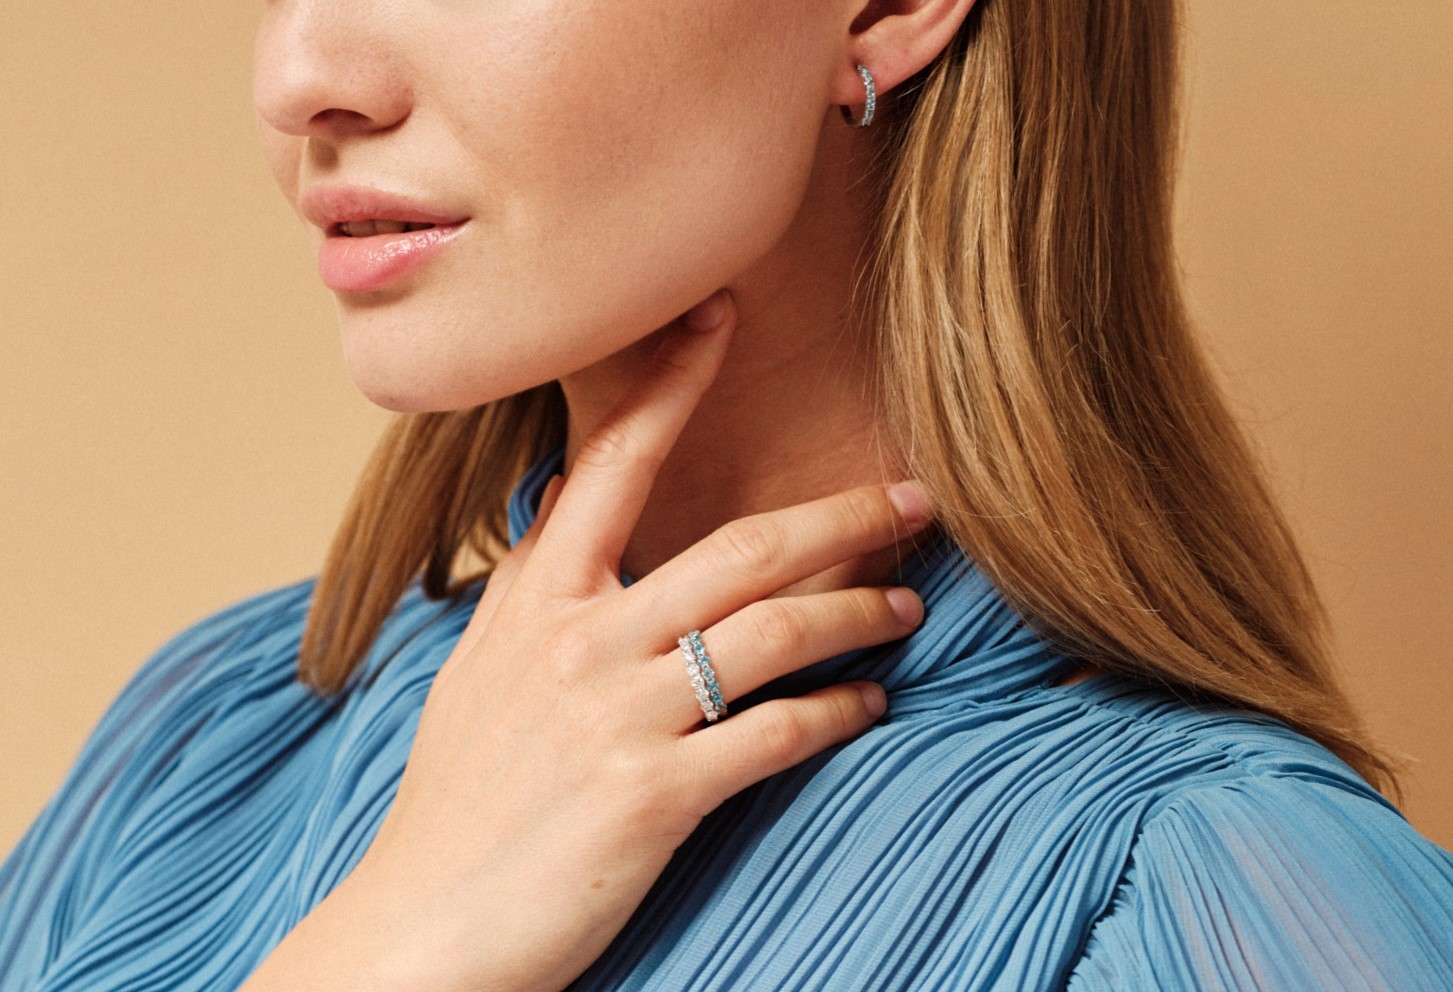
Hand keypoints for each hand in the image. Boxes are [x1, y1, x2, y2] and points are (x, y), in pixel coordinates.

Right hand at [268, 290, 934, 991]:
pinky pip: (777, 734)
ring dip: (861, 611)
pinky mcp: (655, 795)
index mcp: (536, 599)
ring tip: (910, 604)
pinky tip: (871, 704)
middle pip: (741, 547)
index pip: (613, 461)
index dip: (673, 382)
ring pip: (776, 632)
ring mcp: (619, 715)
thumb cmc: (457, 802)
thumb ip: (537, 596)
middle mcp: (581, 640)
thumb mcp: (482, 674)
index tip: (724, 315)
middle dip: (840, 515)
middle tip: (911, 495)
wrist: (420, 928)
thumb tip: (569, 522)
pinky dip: (838, 712)